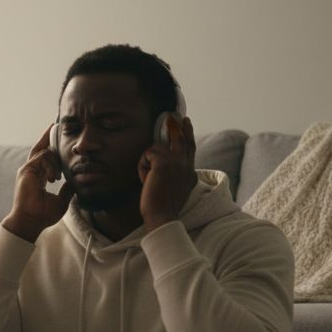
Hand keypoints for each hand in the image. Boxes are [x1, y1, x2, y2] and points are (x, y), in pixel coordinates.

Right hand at [2, 125, 75, 242]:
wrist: (31, 221)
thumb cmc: (44, 215)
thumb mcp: (62, 200)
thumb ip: (67, 189)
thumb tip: (76, 182)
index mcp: (38, 177)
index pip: (45, 158)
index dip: (52, 148)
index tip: (59, 139)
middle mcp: (31, 171)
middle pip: (40, 149)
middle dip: (48, 137)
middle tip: (55, 125)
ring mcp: (27, 170)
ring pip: (44, 153)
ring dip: (55, 163)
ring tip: (57, 178)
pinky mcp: (26, 171)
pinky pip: (41, 158)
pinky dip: (50, 166)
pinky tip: (53, 178)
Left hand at [138, 115, 196, 230]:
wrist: (162, 216)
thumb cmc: (163, 208)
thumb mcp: (175, 189)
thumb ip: (176, 175)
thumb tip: (167, 164)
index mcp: (190, 172)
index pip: (190, 148)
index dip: (187, 134)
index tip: (186, 122)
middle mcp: (186, 165)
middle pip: (182, 138)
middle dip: (177, 126)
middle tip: (174, 115)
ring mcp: (177, 162)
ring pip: (157, 148)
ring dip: (146, 163)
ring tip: (147, 180)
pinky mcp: (164, 162)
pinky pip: (147, 154)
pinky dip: (142, 167)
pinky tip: (145, 180)